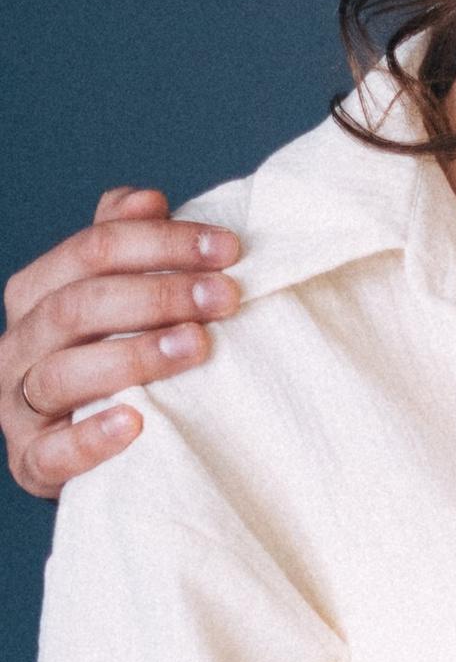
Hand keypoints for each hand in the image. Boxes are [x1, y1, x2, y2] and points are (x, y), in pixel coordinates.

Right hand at [2, 191, 240, 496]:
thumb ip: (124, 247)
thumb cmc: (114, 361)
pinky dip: (92, 437)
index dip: (160, 243)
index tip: (228, 249)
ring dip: (134, 355)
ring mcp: (17, 407)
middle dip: (157, 295)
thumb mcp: (119, 300)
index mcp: (35, 295)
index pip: (91, 251)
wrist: (93, 451)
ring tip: (197, 344)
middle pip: (77, 307)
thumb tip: (146, 198)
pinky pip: (52, 453)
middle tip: (226, 296)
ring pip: (63, 373)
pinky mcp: (31, 463)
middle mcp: (17, 346)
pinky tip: (137, 422)